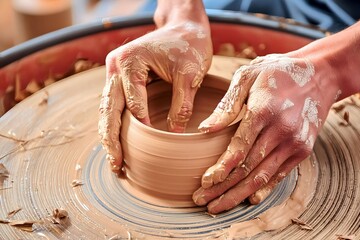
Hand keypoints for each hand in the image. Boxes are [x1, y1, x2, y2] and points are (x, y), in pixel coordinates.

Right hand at [98, 21, 211, 172]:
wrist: (185, 28)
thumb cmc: (189, 46)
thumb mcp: (190, 75)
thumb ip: (182, 105)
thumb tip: (174, 136)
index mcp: (130, 62)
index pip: (132, 101)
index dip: (140, 125)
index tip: (147, 147)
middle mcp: (116, 67)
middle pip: (109, 108)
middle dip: (111, 138)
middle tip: (116, 164)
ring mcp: (116, 73)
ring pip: (108, 109)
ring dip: (110, 135)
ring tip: (114, 161)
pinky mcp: (123, 80)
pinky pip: (116, 106)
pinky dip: (116, 125)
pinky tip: (119, 145)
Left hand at [193, 54, 338, 213]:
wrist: (321, 74)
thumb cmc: (277, 72)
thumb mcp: (248, 77)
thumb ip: (227, 105)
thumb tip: (205, 130)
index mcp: (264, 110)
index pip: (239, 148)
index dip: (220, 169)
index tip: (204, 183)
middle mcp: (282, 130)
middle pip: (248, 168)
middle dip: (223, 188)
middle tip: (202, 202)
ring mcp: (295, 142)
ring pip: (262, 176)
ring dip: (239, 194)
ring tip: (218, 206)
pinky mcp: (303, 149)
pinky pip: (280, 174)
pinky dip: (264, 188)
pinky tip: (248, 199)